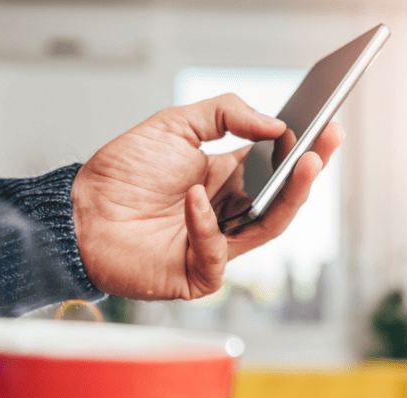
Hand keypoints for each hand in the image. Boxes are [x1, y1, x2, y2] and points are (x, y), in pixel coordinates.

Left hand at [72, 93, 342, 299]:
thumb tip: (274, 124)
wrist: (78, 212)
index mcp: (225, 179)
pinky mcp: (197, 274)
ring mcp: (216, 245)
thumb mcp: (174, 125)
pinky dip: (207, 224)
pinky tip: (194, 196)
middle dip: (309, 171)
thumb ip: (224, 114)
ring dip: (287, 197)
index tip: (325, 126)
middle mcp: (227, 213)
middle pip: (281, 198)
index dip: (302, 149)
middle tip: (328, 142)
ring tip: (303, 164)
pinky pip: (217, 253)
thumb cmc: (122, 173)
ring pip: (267, 227)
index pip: (276, 167)